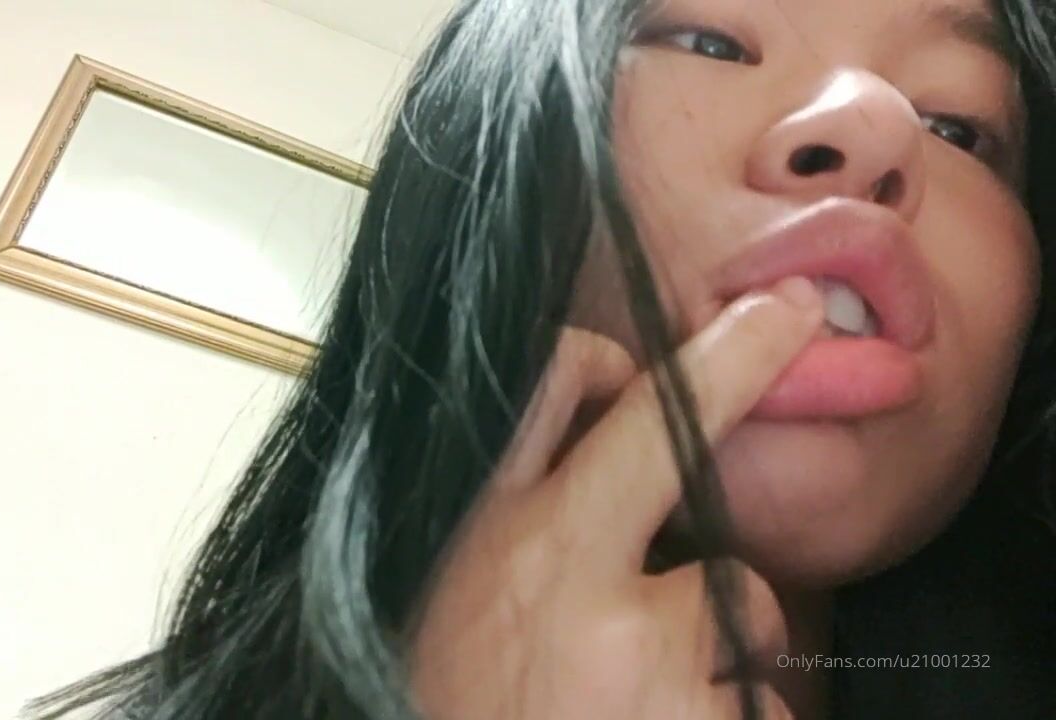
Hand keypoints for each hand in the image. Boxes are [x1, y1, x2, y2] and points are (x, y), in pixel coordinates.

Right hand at [408, 277, 823, 718]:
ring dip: (713, 634)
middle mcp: (564, 575)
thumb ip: (497, 531)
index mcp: (485, 540)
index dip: (621, 357)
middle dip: (730, 367)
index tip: (672, 326)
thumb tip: (557, 466)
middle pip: (670, 438)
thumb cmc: (429, 700)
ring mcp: (644, 652)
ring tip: (634, 696)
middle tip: (788, 321)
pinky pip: (754, 692)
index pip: (557, 392)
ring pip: (734, 597)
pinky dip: (725, 709)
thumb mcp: (432, 600)